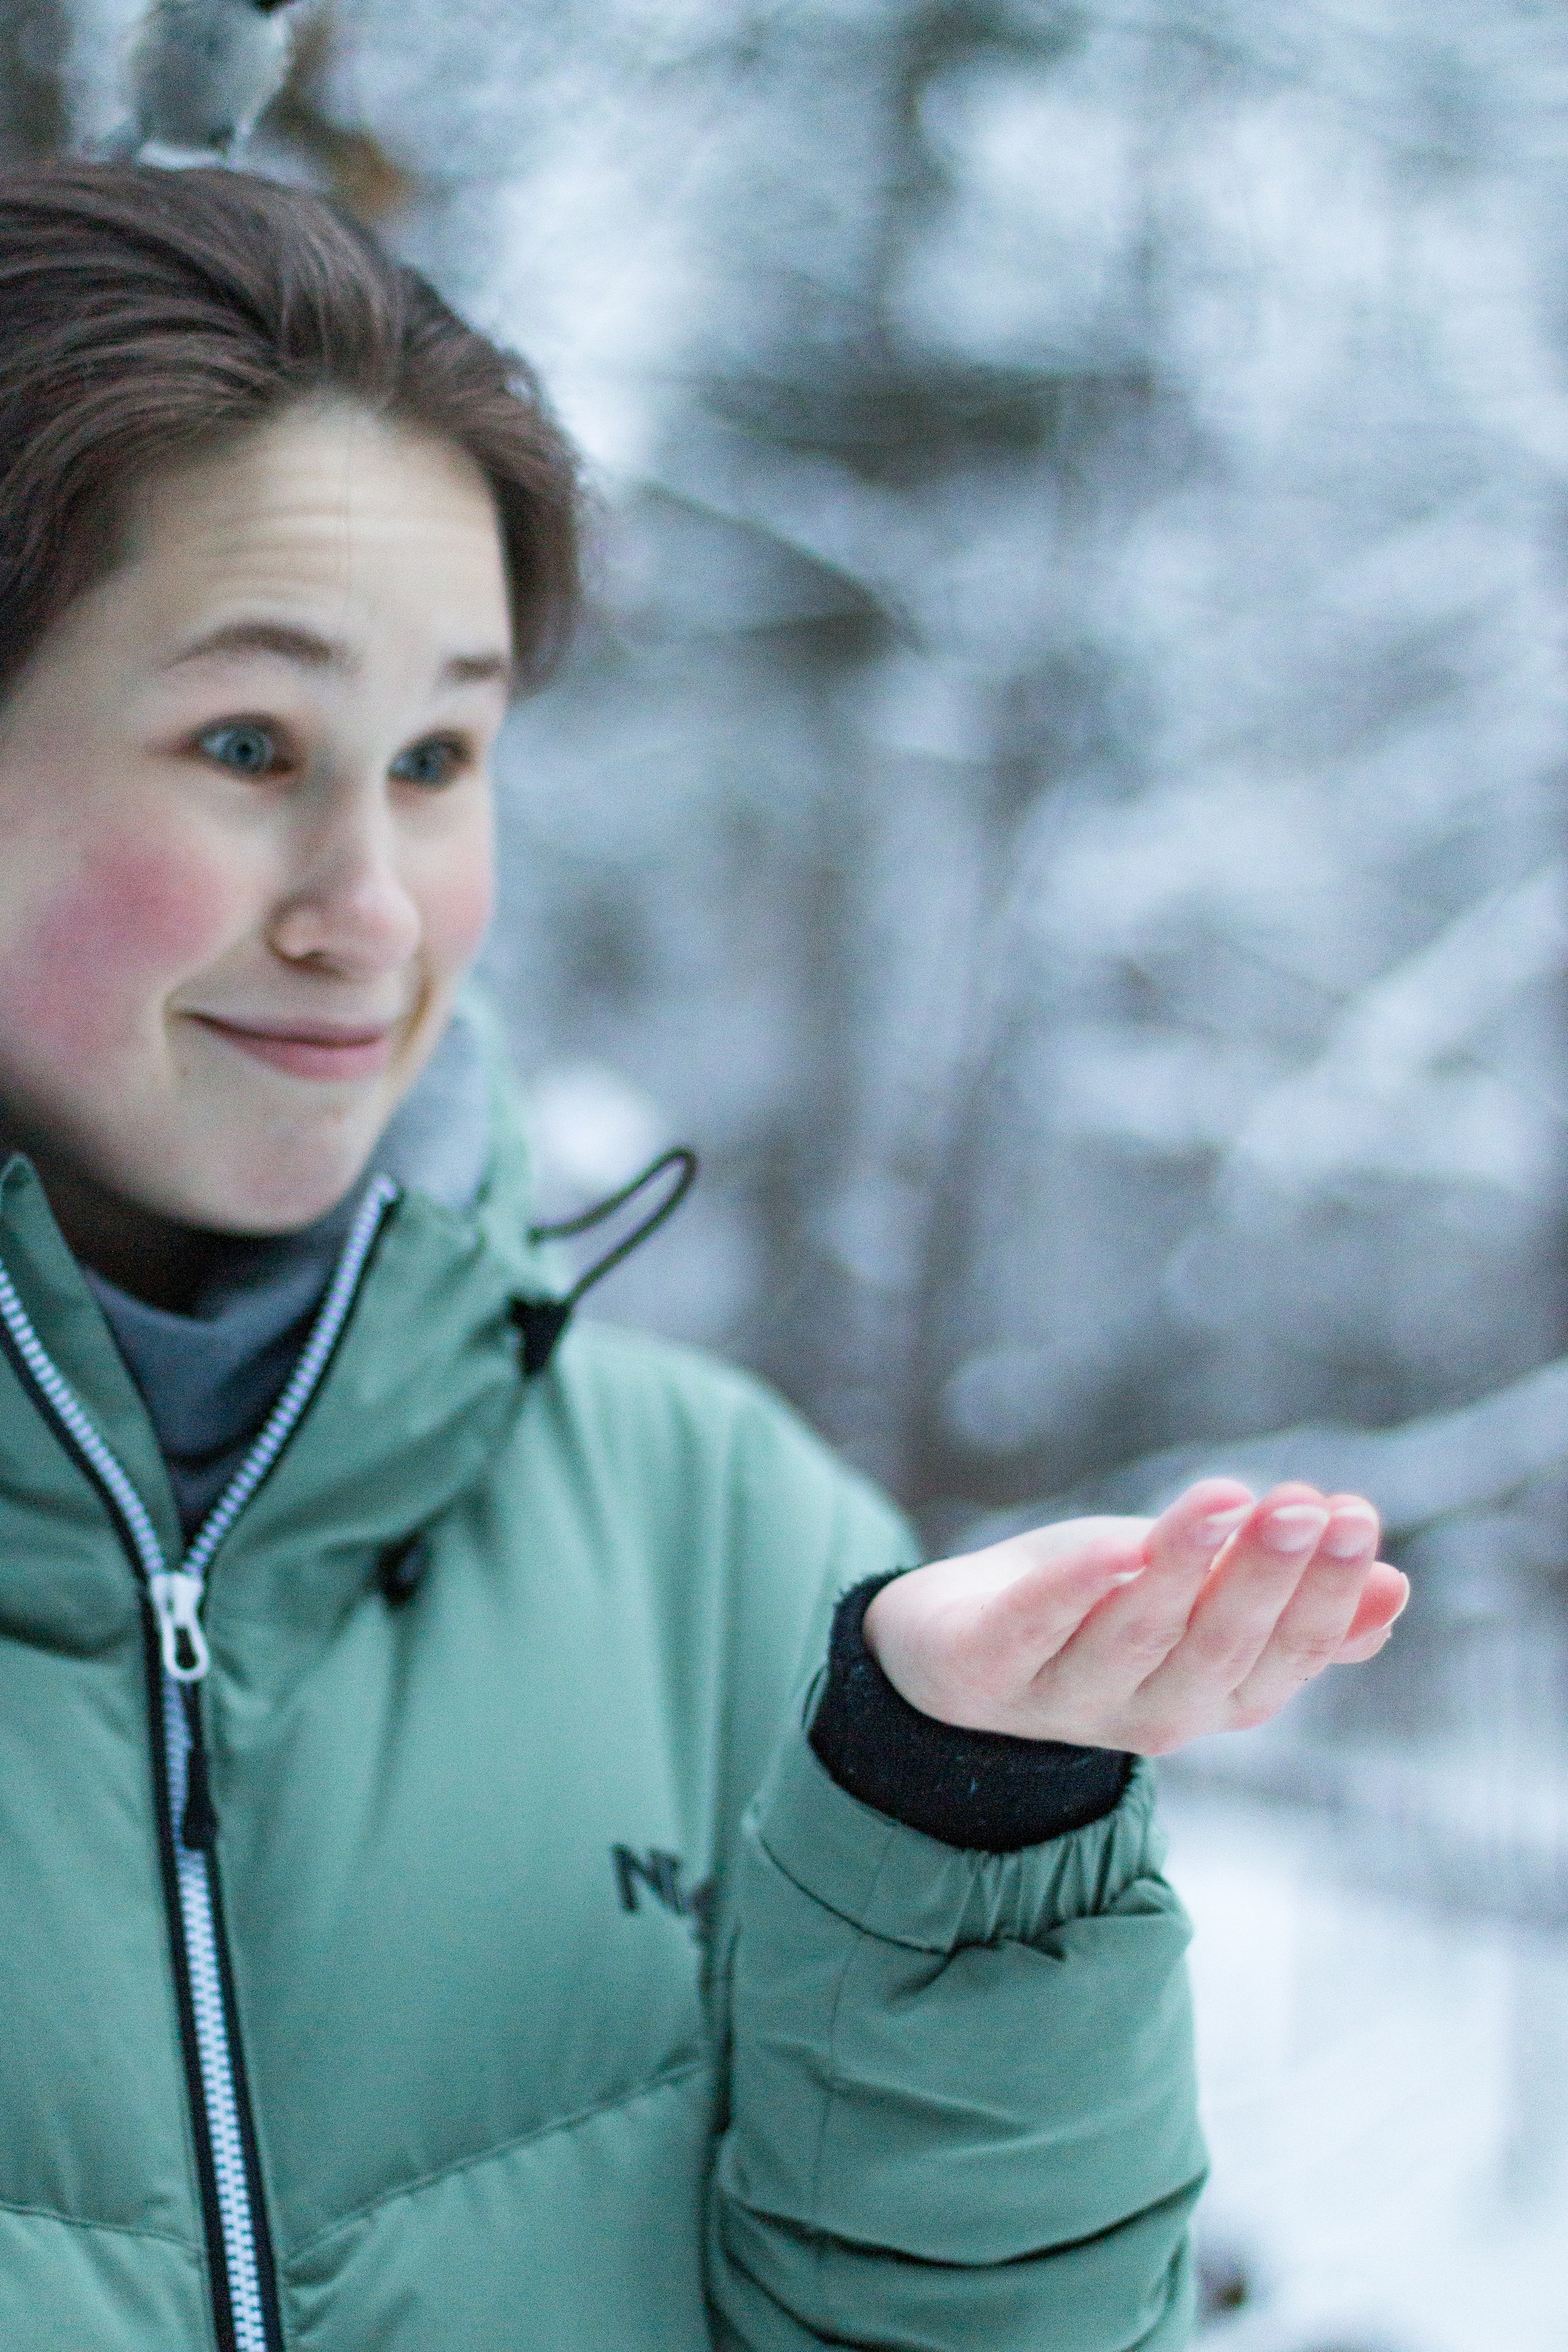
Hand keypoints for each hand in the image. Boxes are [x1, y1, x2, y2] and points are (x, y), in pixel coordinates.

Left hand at [862, 1480, 1408, 1754]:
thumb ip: (1291, 1612)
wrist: (950, 1648)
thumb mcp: (1201, 1604)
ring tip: (1226, 1497)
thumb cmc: (1095, 1610)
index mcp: (1214, 1697)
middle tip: (1305, 1504)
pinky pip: (1031, 1628)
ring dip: (1184, 1565)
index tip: (1354, 1517)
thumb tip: (1392, 1590)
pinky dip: (1071, 1588)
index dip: (1325, 1592)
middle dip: (1266, 1575)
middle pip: (1218, 1647)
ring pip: (1134, 1634)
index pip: (1287, 1653)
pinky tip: (1113, 1543)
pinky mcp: (984, 1670)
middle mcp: (1148, 1712)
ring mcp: (1062, 1698)